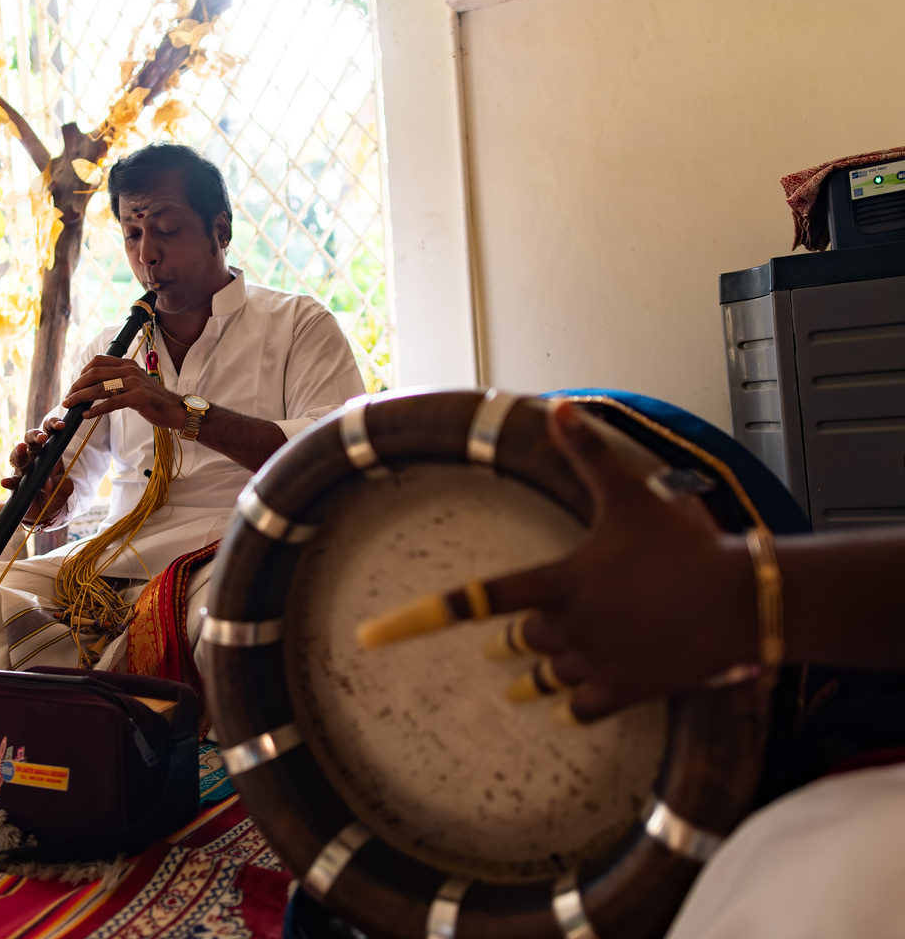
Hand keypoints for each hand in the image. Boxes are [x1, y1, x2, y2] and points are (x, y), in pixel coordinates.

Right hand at [1, 418, 74, 526]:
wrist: (46, 512)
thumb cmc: (56, 494)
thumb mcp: (64, 489)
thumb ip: (63, 485)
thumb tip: (56, 484)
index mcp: (49, 453)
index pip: (49, 432)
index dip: (53, 425)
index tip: (61, 426)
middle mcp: (34, 458)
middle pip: (31, 440)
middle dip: (36, 435)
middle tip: (43, 438)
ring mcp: (23, 470)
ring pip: (18, 456)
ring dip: (19, 451)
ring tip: (21, 448)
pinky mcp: (16, 484)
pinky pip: (11, 481)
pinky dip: (9, 482)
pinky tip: (6, 482)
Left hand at [61, 355, 187, 428]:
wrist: (174, 409)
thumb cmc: (152, 399)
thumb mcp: (135, 382)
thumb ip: (118, 380)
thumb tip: (95, 386)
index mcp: (127, 364)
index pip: (98, 361)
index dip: (82, 372)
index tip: (74, 385)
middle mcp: (129, 370)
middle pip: (95, 374)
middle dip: (77, 386)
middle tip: (67, 397)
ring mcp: (134, 382)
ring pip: (100, 388)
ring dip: (81, 397)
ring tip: (70, 405)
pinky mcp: (137, 397)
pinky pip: (111, 403)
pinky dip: (96, 410)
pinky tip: (87, 415)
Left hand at [363, 402, 757, 723]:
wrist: (740, 603)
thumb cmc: (685, 546)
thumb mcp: (631, 494)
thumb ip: (588, 454)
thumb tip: (559, 405)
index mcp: (559, 581)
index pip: (477, 600)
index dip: (418, 617)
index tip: (373, 636)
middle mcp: (567, 626)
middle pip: (517, 640)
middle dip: (512, 640)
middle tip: (502, 646)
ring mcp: (595, 662)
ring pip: (546, 676)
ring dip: (534, 676)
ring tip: (518, 683)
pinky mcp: (625, 690)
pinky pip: (583, 707)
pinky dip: (574, 705)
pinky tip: (570, 705)